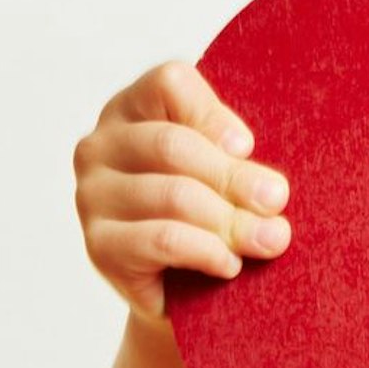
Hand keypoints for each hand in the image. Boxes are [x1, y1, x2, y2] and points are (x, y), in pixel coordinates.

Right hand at [74, 61, 293, 323]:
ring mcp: (92, 196)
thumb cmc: (209, 208)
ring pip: (173, 195)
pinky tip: (231, 264)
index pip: (168, 83)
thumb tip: (271, 193)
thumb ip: (238, 161)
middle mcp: (100, 146)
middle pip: (174, 145)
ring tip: (269, 240)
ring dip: (231, 221)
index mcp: (133, 108)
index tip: (248, 146)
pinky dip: (207, 251)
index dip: (213, 114)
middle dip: (235, 176)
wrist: (180, 284)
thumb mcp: (224, 169)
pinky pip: (162, 240)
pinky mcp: (99, 245)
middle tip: (276, 201)